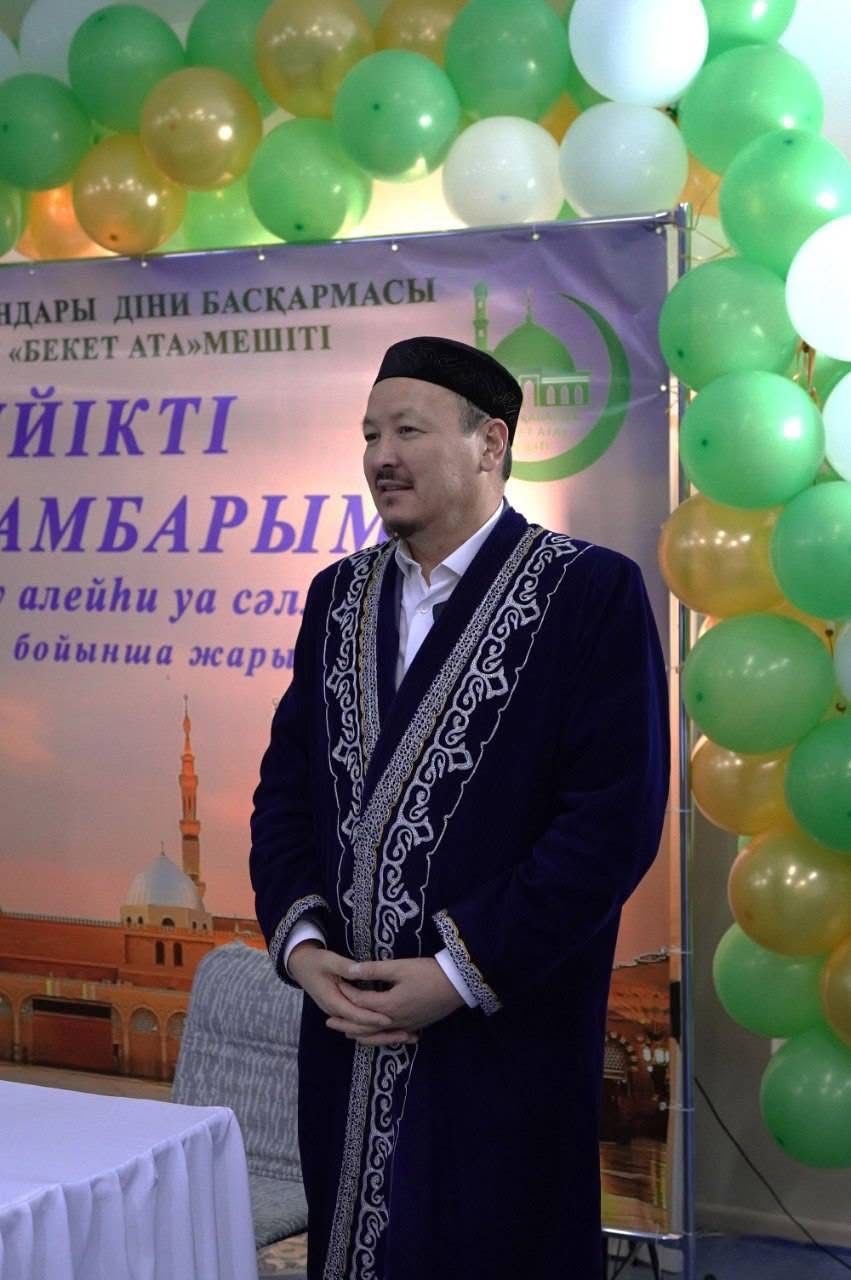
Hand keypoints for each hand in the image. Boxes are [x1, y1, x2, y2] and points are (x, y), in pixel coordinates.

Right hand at [288, 943, 416, 1043]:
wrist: (301, 966)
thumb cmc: (315, 961)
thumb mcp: (328, 960)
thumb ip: (344, 966)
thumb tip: (357, 970)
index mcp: (332, 1000)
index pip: (355, 1014)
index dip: (372, 1017)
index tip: (390, 1019)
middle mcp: (336, 1012)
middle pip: (361, 1028)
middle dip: (383, 1033)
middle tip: (406, 1035)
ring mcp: (340, 1014)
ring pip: (362, 1031)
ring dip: (383, 1035)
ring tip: (406, 1037)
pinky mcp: (344, 1012)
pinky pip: (361, 1025)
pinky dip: (377, 1031)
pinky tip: (394, 1032)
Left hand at [327, 957, 465, 1045]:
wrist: (458, 985)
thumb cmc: (428, 973)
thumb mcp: (400, 967)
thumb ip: (374, 970)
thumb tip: (349, 970)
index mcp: (388, 1005)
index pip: (360, 1001)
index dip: (346, 993)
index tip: (335, 986)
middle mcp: (394, 1020)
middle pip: (364, 1025)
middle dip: (345, 1022)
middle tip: (328, 1021)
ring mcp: (406, 1026)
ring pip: (377, 1036)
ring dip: (360, 1034)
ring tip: (346, 1033)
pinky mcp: (415, 1026)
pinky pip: (391, 1036)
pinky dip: (379, 1038)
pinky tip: (376, 1036)